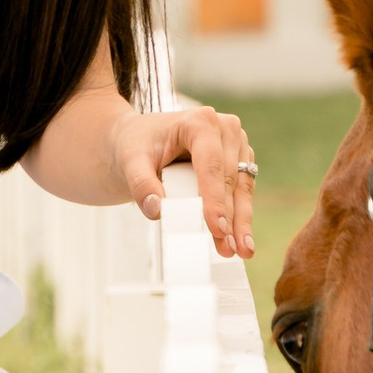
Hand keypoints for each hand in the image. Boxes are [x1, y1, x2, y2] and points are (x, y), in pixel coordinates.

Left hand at [111, 102, 259, 260]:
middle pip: (230, 180)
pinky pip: (242, 192)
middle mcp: (224, 129)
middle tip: (230, 248)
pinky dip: (240, 216)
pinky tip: (239, 239)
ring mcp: (235, 145)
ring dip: (241, 222)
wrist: (138, 141)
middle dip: (230, 218)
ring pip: (242, 188)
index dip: (214, 199)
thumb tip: (157, 210)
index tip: (216, 228)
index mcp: (200, 122)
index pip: (210, 166)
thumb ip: (141, 185)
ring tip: (241, 250)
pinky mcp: (238, 162)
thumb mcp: (130, 162)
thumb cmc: (136, 145)